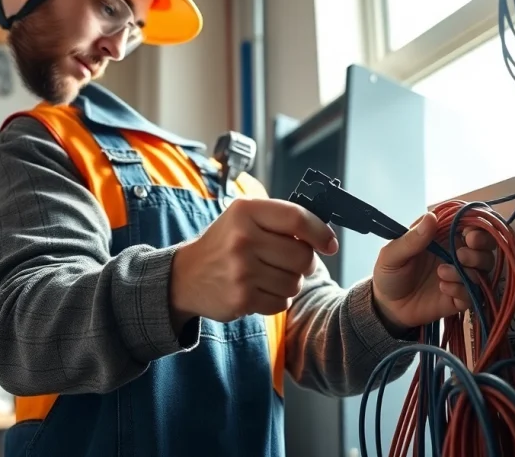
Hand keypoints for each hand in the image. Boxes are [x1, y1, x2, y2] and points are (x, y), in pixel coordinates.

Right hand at [169, 198, 338, 328]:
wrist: (185, 276)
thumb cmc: (225, 244)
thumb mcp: (245, 218)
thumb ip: (281, 219)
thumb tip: (325, 236)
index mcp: (246, 211)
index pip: (298, 219)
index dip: (321, 233)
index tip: (329, 243)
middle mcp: (242, 239)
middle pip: (302, 256)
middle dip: (304, 262)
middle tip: (290, 261)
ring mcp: (241, 271)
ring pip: (295, 282)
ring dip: (289, 282)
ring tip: (268, 275)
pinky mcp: (241, 299)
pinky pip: (281, 303)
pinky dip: (277, 299)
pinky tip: (259, 290)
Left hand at [371, 212, 496, 334]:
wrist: (387, 307)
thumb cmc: (389, 274)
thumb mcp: (392, 255)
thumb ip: (411, 239)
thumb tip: (431, 217)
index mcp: (442, 236)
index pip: (468, 223)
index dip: (475, 225)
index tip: (469, 233)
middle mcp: (456, 253)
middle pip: (485, 245)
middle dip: (482, 247)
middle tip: (462, 254)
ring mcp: (460, 275)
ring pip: (484, 268)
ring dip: (469, 269)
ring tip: (441, 272)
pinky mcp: (461, 297)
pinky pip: (474, 293)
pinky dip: (462, 289)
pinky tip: (443, 288)